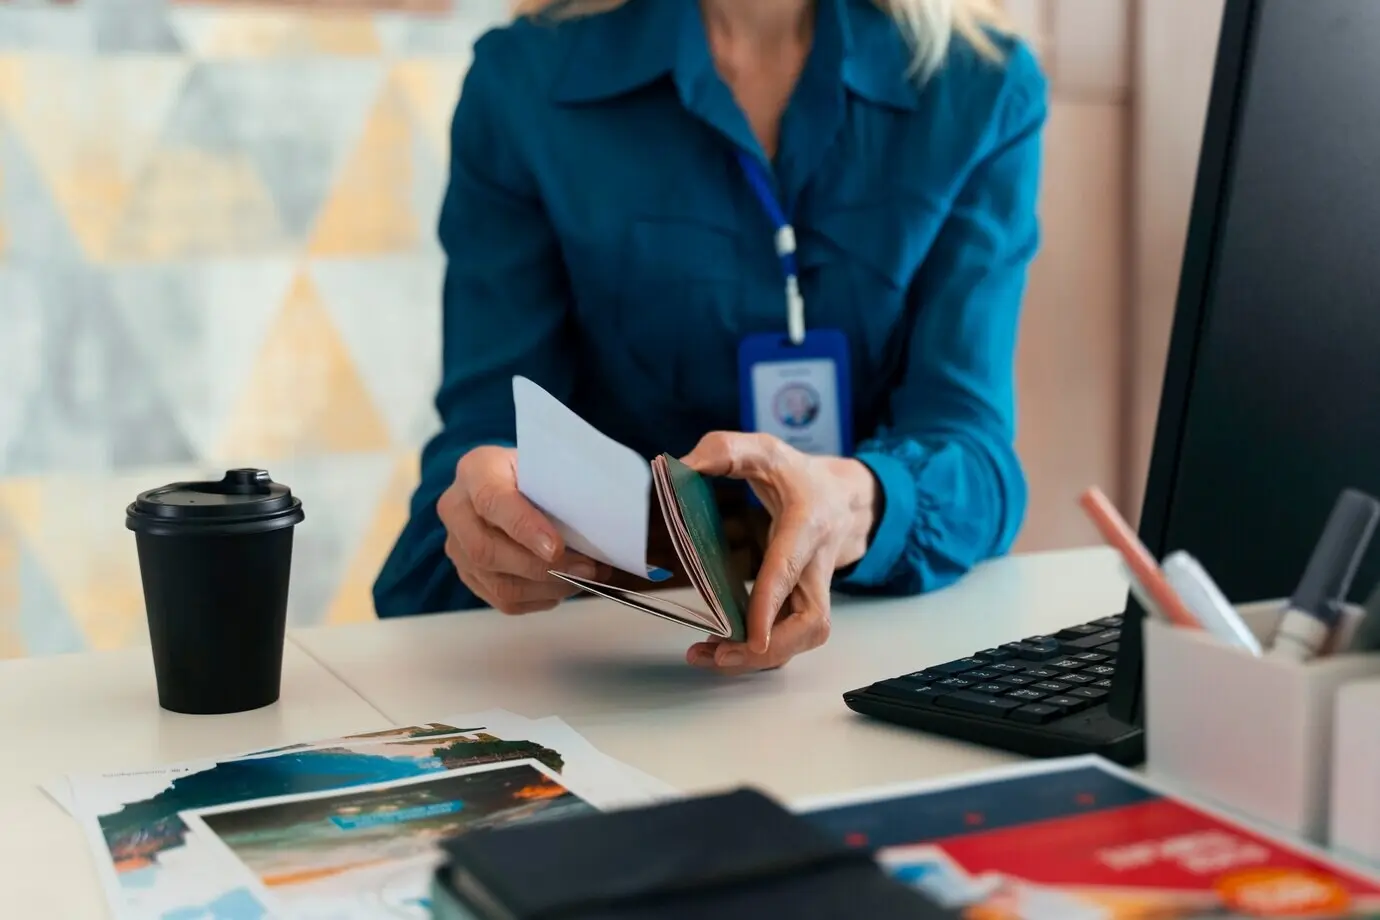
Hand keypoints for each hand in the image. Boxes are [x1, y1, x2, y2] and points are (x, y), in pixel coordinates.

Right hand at [437, 445, 610, 613]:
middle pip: (487, 550)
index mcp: (475, 470)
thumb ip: (562, 489)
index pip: (492, 501)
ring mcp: (457, 547)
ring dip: (548, 587)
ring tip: (584, 578)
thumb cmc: (536, 473)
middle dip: (541, 567)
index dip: (524, 527)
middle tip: (586, 568)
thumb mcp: (547, 465)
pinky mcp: (469, 575)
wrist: (512, 482)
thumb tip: (602, 526)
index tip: (557, 548)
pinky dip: (541, 599)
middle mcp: (456, 509)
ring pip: (498, 583)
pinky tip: (564, 587)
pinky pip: (504, 601)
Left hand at [680, 432, 876, 673]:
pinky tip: (723, 650)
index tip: (755, 639)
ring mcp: (815, 589)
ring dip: (760, 658)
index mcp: (808, 524)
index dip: (772, 603)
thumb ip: (726, 450)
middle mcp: (817, 564)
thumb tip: (681, 468)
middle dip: (769, 648)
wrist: (845, 498)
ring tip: (708, 657)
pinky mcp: (804, 604)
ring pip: (801, 639)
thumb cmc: (801, 477)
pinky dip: (759, 652)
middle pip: (810, 623)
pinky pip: (789, 638)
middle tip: (718, 653)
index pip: (790, 568)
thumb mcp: (767, 451)